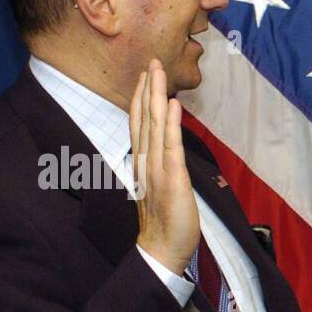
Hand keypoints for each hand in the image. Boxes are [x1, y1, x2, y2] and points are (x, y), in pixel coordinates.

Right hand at [130, 58, 199, 273]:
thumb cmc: (163, 222)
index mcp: (143, 164)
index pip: (139, 125)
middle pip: (143, 119)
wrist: (161, 249)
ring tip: (157, 71)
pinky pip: (170, 146)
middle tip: (151, 61)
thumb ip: (158, 167)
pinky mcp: (172, 178)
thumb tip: (162, 151)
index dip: (140, 100)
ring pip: (154, 126)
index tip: (143, 76)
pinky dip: (170, 123)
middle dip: (146, 89)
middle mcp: (146, 162)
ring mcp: (157, 168)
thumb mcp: (159, 188)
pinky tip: (171, 104)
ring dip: (155, 97)